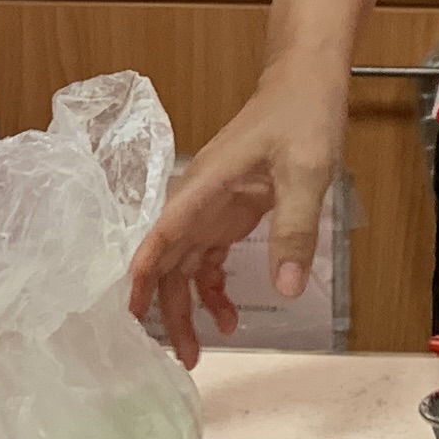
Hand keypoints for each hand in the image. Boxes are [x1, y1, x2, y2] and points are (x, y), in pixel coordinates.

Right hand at [125, 66, 344, 367]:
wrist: (306, 82)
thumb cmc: (301, 114)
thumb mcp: (306, 173)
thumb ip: (295, 230)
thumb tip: (286, 288)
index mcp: (205, 186)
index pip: (162, 235)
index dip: (144, 275)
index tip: (131, 314)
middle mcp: (200, 200)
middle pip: (170, 261)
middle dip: (169, 309)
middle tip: (184, 356)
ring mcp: (213, 206)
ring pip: (187, 264)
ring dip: (189, 305)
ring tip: (201, 349)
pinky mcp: (231, 211)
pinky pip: (210, 256)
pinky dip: (214, 287)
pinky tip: (229, 313)